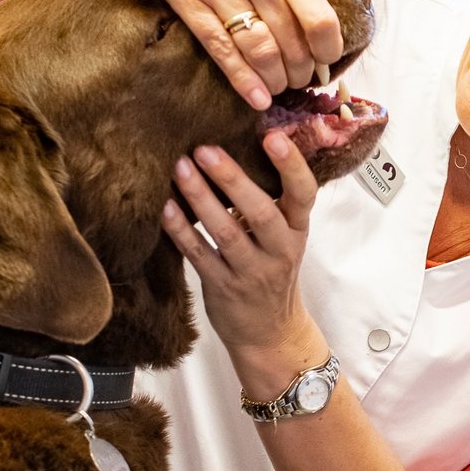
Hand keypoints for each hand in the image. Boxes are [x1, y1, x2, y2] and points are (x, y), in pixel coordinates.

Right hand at [119, 0, 343, 110]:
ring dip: (275, 79)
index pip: (319, 19)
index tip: (328, 62)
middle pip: (291, 43)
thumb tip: (309, 14)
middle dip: (302, 73)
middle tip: (301, 82)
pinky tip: (254, 97)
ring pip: (259, 51)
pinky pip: (220, 48)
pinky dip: (242, 78)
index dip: (329, 51)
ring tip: (278, 89)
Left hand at [159, 134, 327, 390]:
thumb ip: (270, 200)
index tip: (272, 136)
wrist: (270, 334)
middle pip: (260, 212)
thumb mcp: (283, 237)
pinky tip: (165, 208)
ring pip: (226, 233)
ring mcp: (252, 273)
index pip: (304, 194)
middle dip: (232, 179)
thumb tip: (238, 143)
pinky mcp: (224, 289)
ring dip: (201, 198)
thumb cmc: (272, 273)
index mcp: (297, 230)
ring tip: (180, 168)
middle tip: (205, 148)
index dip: (291, 165)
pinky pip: (199, 255)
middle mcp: (280, 251)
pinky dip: (181, 231)